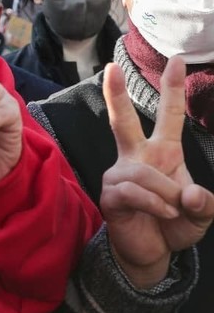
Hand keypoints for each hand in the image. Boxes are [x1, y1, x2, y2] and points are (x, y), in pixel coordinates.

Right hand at [101, 56, 213, 288]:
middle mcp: (136, 157)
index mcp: (162, 153)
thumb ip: (203, 204)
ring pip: (142, 173)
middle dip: (117, 95)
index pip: (168, 117)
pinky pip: (133, 192)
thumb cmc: (174, 225)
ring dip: (166, 194)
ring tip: (174, 212)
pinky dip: (155, 204)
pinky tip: (164, 215)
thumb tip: (189, 194)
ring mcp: (120, 175)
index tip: (179, 60)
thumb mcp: (201, 215)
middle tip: (111, 67)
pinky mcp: (110, 195)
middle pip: (124, 122)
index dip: (174, 89)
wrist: (151, 253)